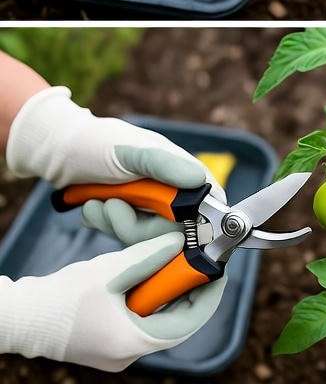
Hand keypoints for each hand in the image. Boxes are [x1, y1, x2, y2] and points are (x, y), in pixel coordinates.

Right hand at [0, 232, 226, 371]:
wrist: (18, 317)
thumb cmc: (58, 299)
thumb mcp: (110, 271)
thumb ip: (149, 257)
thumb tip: (180, 242)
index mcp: (136, 343)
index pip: (192, 321)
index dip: (209, 293)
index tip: (218, 269)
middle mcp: (131, 352)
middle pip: (178, 320)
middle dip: (190, 290)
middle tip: (200, 262)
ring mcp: (119, 350)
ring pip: (160, 319)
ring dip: (169, 292)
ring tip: (179, 264)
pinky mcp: (108, 341)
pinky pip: (142, 320)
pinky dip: (149, 298)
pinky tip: (151, 275)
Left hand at [5, 87, 223, 243]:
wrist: (60, 151)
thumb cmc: (98, 144)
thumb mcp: (131, 152)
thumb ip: (165, 166)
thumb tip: (200, 182)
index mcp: (185, 174)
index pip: (207, 208)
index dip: (190, 224)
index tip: (160, 225)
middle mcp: (175, 193)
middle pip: (173, 233)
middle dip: (135, 226)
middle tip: (112, 206)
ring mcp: (153, 208)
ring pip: (147, 240)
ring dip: (115, 224)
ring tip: (96, 204)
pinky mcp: (133, 219)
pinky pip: (126, 240)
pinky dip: (106, 225)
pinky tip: (92, 208)